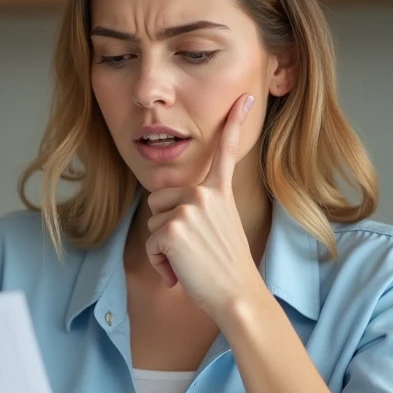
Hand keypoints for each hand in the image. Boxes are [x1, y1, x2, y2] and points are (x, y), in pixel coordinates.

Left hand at [145, 92, 261, 315]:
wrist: (236, 294)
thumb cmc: (226, 269)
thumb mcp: (221, 228)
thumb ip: (203, 210)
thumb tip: (175, 213)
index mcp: (219, 192)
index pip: (225, 152)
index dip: (233, 124)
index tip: (243, 98)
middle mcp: (204, 194)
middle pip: (158, 200)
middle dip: (165, 228)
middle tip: (193, 251)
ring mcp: (188, 209)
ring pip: (151, 224)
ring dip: (162, 248)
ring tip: (190, 262)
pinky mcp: (171, 229)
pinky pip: (149, 244)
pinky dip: (159, 263)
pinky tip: (180, 272)